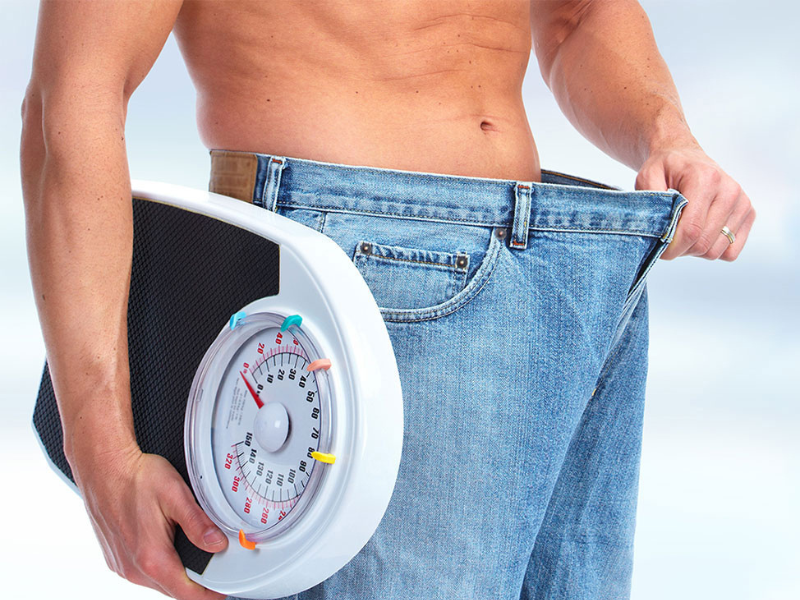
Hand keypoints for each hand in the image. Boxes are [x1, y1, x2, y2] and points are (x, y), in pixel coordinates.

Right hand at [70, 443, 228, 599]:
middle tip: (213, 564)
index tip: (223, 589)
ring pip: (157, 581)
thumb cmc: (136, 477)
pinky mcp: (115, 559)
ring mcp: (121, 565)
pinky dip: (157, 563)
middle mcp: (133, 569)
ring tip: (188, 549)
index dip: (209, 594)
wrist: (103, 467)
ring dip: (175, 571)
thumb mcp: (176, 495)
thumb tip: (217, 544)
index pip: (187, 594)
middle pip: (173, 589)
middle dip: (194, 581)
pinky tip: (164, 543)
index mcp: (151, 558)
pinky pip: (142, 572)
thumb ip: (199, 524)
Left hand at [635, 144, 755, 260]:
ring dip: (695, 249)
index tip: (659, 250)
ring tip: (684, 231)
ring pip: (715, 250)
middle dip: (680, 250)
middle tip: (667, 240)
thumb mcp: (647, 177)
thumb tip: (656, 233)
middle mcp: (729, 191)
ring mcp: (742, 203)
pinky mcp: (748, 213)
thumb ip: (650, 203)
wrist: (686, 157)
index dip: (671, 248)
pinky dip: (712, 248)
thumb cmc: (666, 168)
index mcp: (705, 180)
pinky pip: (730, 251)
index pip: (690, 230)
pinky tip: (700, 233)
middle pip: (703, 244)